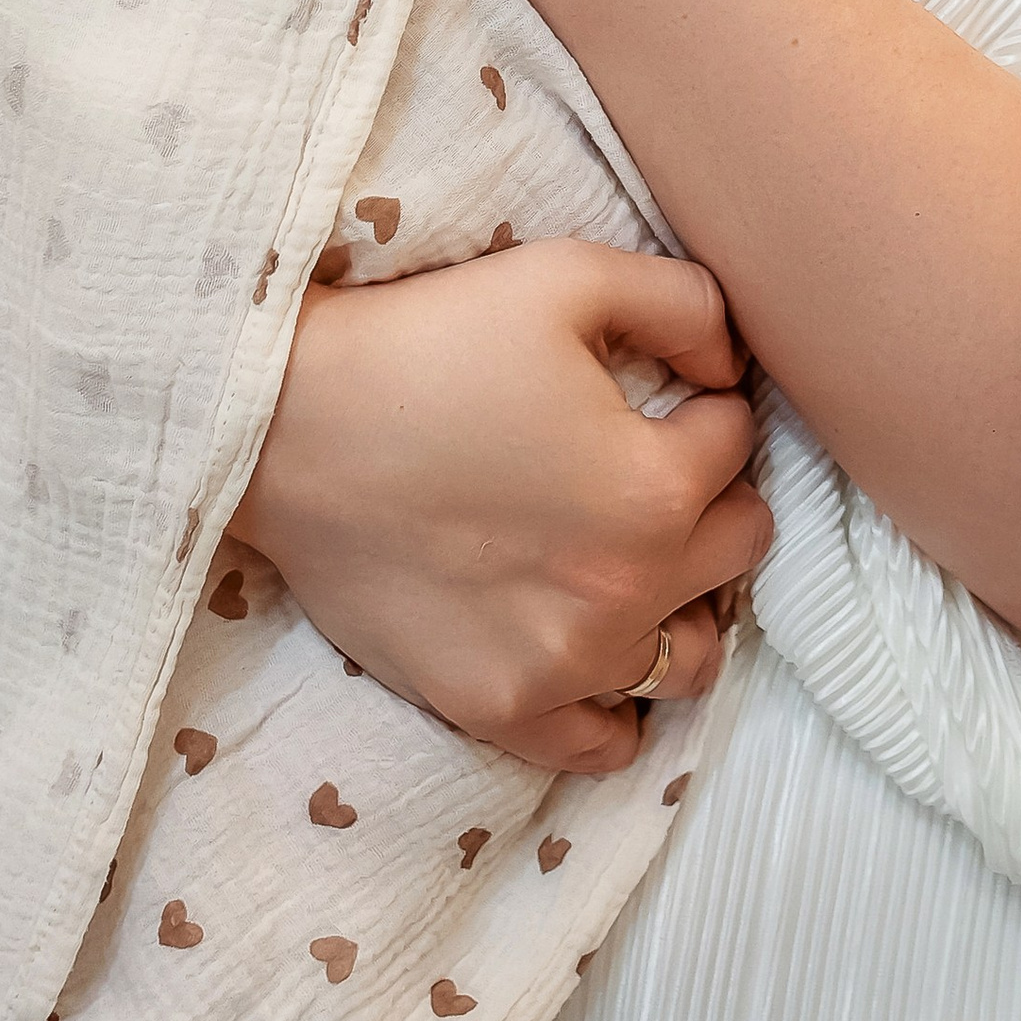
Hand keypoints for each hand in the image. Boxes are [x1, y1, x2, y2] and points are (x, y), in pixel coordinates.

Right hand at [232, 238, 769, 772]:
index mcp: (654, 487)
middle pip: (737, 549)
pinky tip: (595, 648)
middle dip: (709, 498)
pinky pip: (605, 744)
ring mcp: (563, 664)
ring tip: (629, 558)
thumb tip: (731, 364)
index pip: (738, 443)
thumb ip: (687, 305)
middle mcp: (626, 592)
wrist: (282, 427)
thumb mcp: (568, 276)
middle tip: (648, 469)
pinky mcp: (497, 705)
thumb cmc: (425, 341)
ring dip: (682, 601)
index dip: (705, 405)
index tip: (661, 393)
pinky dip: (618, 703)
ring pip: (692, 656)